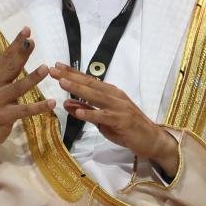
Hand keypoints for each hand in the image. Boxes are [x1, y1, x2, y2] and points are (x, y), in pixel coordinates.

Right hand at [0, 27, 54, 158]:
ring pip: (17, 87)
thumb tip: (21, 50)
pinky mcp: (4, 116)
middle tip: (32, 42)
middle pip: (10, 67)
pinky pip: (24, 110)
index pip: (5, 56)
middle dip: (22, 54)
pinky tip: (51, 102)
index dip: (16, 43)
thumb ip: (7, 71)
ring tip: (45, 68)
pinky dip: (38, 107)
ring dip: (32, 78)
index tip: (27, 30)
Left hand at [49, 63, 178, 175]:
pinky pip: (104, 116)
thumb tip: (66, 103)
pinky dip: (91, 113)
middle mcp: (115, 96)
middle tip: (53, 70)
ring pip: (96, 96)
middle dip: (71, 76)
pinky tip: (78, 112)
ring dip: (79, 89)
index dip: (73, 72)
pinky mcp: (122, 120)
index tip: (57, 65)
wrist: (152, 140)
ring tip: (63, 83)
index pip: (89, 80)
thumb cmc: (126, 128)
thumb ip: (86, 110)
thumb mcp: (102, 119)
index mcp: (111, 93)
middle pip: (90, 84)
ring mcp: (120, 107)